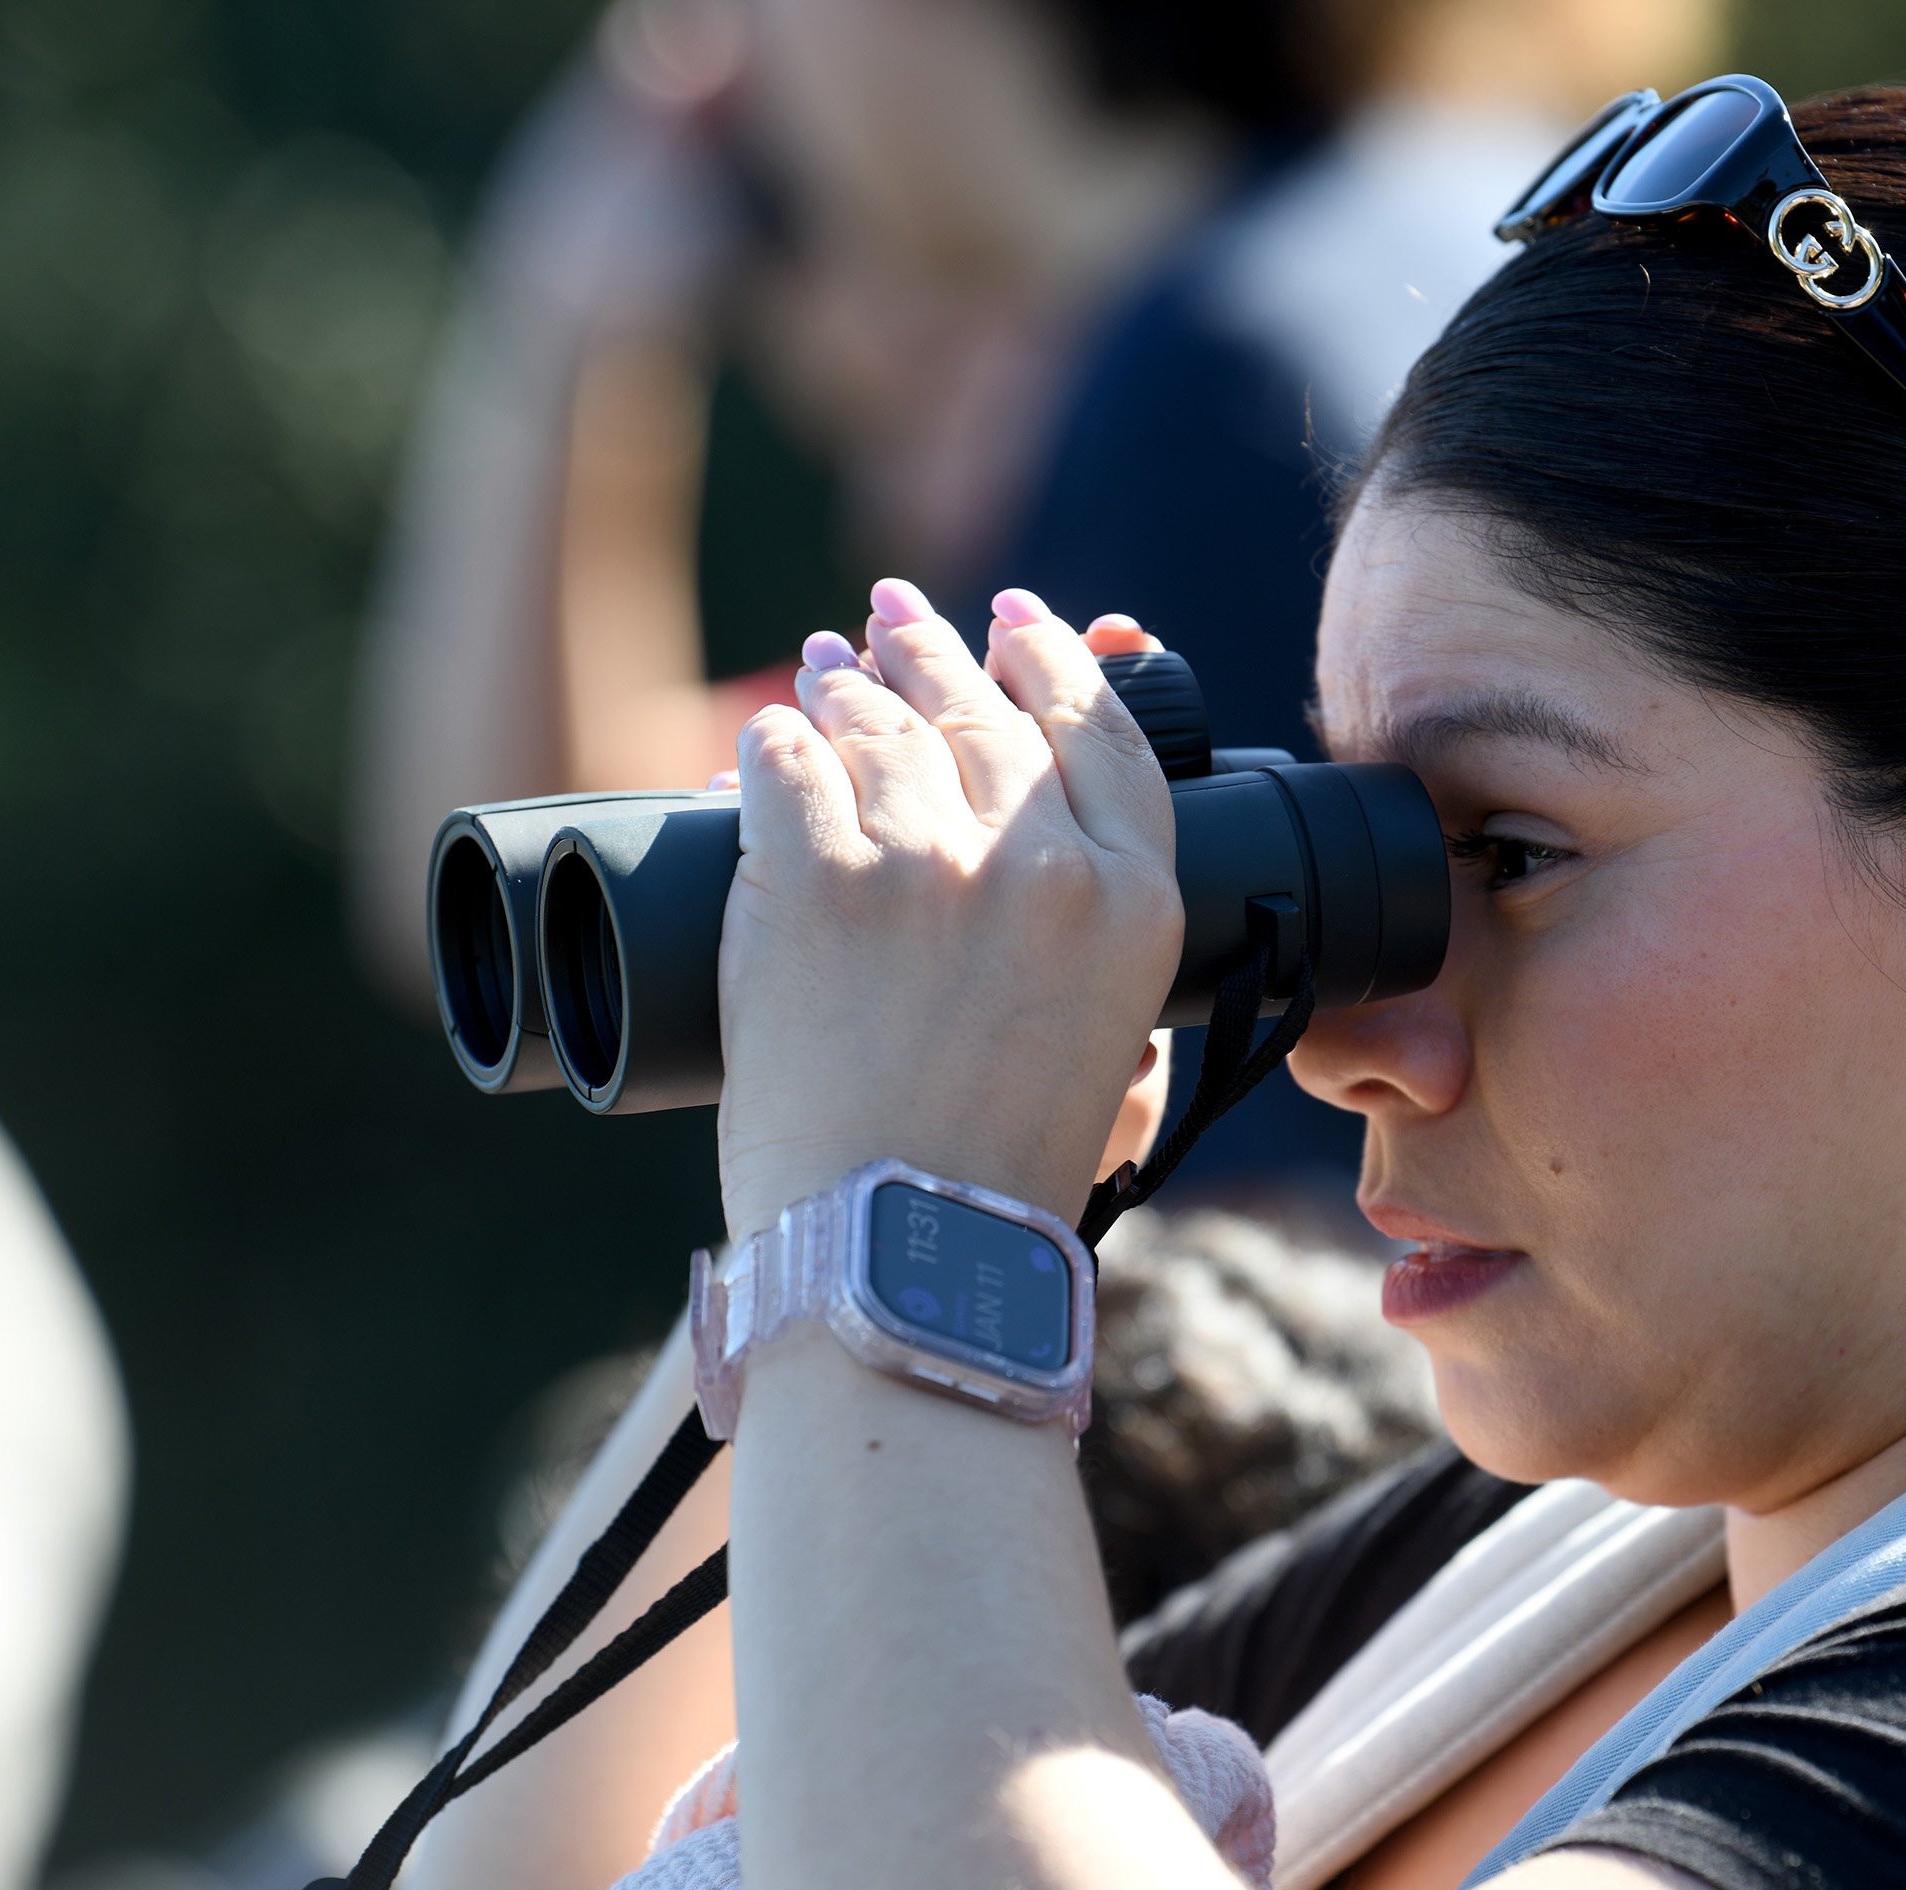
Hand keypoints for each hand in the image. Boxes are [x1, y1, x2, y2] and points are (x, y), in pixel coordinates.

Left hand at [715, 581, 1179, 1241]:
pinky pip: (784, 760)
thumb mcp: (1111, 1052)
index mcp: (1138, 906)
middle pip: (986, 710)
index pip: (1104, 733)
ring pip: (880, 720)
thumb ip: (1101, 955)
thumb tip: (1056, 861)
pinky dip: (771, 742)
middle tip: (900, 619)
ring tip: (830, 663)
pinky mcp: (817, 878)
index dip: (1056, 660)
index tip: (1024, 622)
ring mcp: (928, 862)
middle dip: (938, 650)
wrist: (900, 1255)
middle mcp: (1047, 865)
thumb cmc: (997, 1181)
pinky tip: (767, 732)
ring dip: (848, 681)